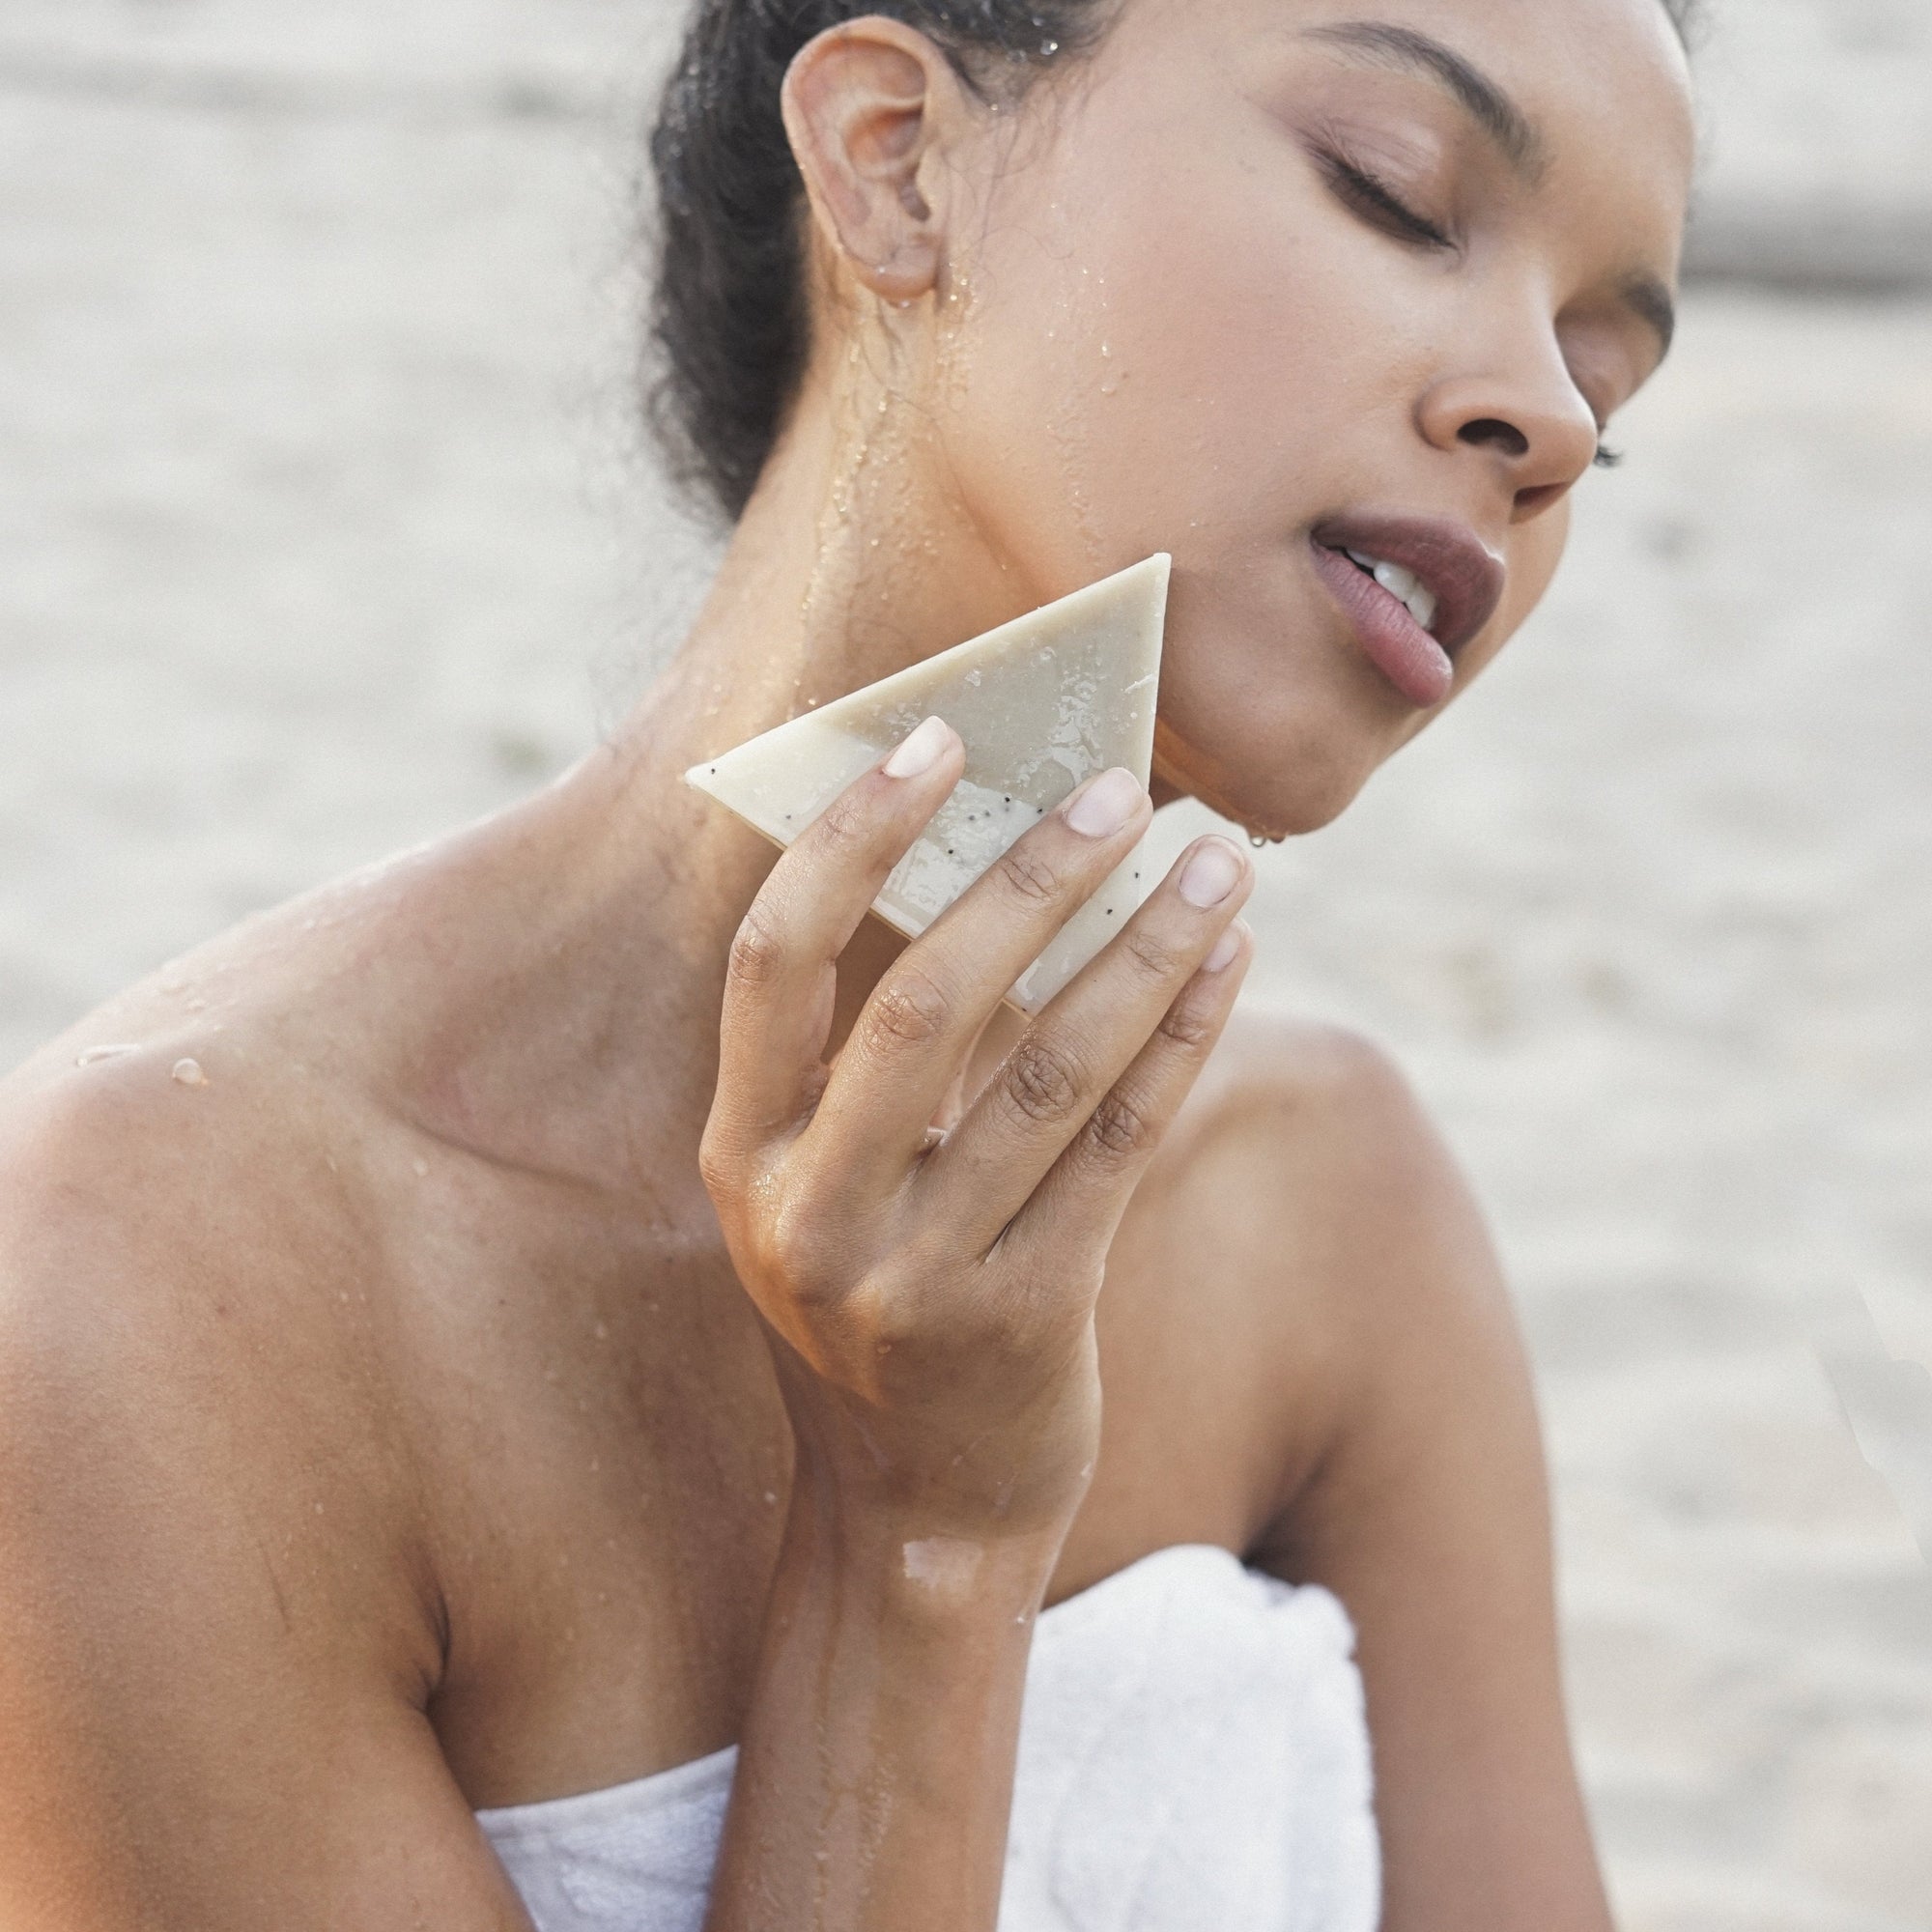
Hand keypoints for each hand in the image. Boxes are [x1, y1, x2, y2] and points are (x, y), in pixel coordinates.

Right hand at [700, 715, 1254, 1546]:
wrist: (916, 1512)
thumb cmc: (874, 1307)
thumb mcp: (821, 1191)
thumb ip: (865, 1059)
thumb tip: (982, 861)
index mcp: (739, 1158)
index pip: (774, 963)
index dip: (849, 841)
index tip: (935, 742)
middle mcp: (811, 1217)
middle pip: (925, 1004)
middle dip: (1028, 880)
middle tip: (1118, 791)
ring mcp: (918, 1280)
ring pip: (1049, 1071)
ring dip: (1141, 948)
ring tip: (1216, 859)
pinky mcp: (1029, 1322)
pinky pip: (1122, 1147)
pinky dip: (1180, 1039)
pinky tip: (1226, 963)